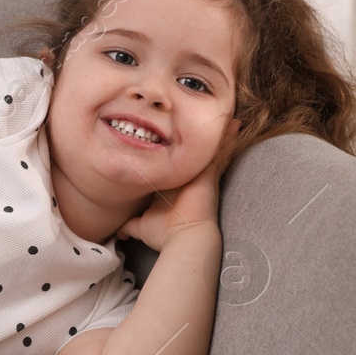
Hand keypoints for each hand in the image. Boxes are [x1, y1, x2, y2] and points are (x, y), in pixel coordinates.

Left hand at [115, 129, 235, 251]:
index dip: (179, 152)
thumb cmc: (164, 235)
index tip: (179, 137)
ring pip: (210, 150)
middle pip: (197, 154)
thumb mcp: (142, 226)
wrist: (183, 239)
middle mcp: (191, 179)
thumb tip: (121, 233)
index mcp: (177, 186)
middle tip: (210, 117)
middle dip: (201, 138)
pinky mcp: (210, 175)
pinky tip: (235, 122)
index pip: (178, 165)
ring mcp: (202, 176)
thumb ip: (130, 226)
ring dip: (219, 135)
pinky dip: (228, 139)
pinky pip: (221, 153)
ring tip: (228, 115)